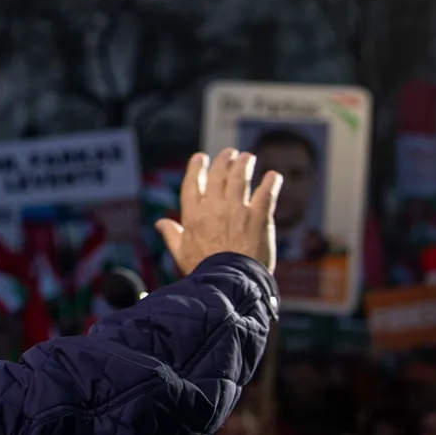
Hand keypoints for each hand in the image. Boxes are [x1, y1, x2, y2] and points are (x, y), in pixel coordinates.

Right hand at [155, 150, 280, 274]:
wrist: (229, 281)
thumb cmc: (203, 270)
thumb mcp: (181, 253)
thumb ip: (172, 234)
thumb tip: (161, 223)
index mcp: (193, 215)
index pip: (192, 183)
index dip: (196, 168)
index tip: (200, 157)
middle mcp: (214, 207)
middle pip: (218, 175)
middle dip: (224, 160)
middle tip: (229, 153)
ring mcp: (237, 210)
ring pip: (240, 178)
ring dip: (244, 164)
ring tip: (248, 157)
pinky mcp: (258, 217)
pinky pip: (266, 194)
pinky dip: (271, 183)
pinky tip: (274, 176)